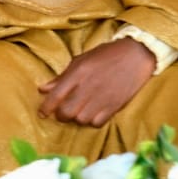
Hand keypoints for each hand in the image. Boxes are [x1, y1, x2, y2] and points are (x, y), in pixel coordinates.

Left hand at [37, 38, 155, 126]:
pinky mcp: (115, 106)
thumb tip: (43, 89)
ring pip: (81, 120)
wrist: (135, 55)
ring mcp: (102, 98)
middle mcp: (88, 87)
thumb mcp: (80, 60)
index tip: (42, 113)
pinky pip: (97, 123)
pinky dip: (91, 121)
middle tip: (62, 112)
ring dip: (77, 118)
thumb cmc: (105, 55)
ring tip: (79, 110)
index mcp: (77, 73)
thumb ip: (61, 77)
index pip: (56, 95)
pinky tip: (92, 113)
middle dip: (61, 116)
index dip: (46, 107)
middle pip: (67, 112)